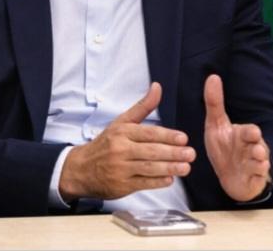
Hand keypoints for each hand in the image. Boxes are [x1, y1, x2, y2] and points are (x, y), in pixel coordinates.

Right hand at [58, 82, 195, 200]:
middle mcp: (120, 149)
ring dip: (169, 168)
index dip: (167, 136)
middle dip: (172, 153)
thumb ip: (143, 106)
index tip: (183, 138)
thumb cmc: (106, 143)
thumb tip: (157, 87)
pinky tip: (170, 179)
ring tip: (186, 167)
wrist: (82, 168)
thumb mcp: (122, 122)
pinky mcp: (121, 185)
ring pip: (148, 167)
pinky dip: (157, 182)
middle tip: (190, 154)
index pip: (148, 133)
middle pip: (150, 151)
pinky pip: (142, 183)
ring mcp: (120, 168)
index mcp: (122, 132)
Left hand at [203, 74, 272, 201]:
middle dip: (259, 148)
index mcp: (243, 135)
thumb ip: (215, 103)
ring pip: (261, 163)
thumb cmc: (224, 147)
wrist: (229, 175)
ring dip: (259, 162)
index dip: (251, 133)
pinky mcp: (254, 180)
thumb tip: (213, 77)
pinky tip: (254, 175)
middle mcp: (252, 149)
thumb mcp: (216, 125)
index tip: (253, 133)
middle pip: (260, 147)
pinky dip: (257, 177)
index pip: (251, 132)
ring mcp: (255, 165)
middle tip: (257, 148)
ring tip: (258, 160)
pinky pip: (258, 179)